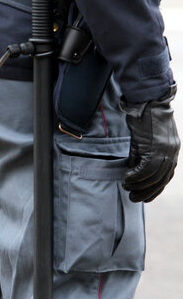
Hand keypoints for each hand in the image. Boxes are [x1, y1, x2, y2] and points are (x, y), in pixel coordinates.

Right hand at [120, 84, 179, 202]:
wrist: (149, 100)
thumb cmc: (146, 116)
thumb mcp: (148, 139)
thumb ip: (144, 154)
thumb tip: (133, 170)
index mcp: (173, 150)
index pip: (167, 176)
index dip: (156, 189)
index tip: (145, 196)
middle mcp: (172, 153)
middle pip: (161, 180)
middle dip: (147, 192)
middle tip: (134, 198)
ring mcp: (164, 151)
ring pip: (152, 177)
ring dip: (138, 185)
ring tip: (127, 188)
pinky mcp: (154, 147)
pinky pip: (144, 169)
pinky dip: (134, 176)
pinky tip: (126, 179)